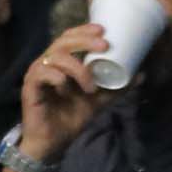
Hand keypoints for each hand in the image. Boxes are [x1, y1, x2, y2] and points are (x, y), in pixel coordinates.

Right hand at [16, 26, 109, 168]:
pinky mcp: (30, 87)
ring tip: (91, 86)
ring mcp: (38, 74)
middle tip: (104, 46)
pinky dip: (55, 76)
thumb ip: (116, 88)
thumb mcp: (99, 101)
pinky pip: (40, 73)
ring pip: (54, 56)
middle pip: (62, 41)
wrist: (54, 141)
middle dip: (84, 40)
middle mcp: (48, 64)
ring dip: (77, 67)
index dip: (84, 30)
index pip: (69, 38)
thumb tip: (140, 75)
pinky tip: (65, 84)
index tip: (103, 29)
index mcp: (62, 63)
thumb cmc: (71, 116)